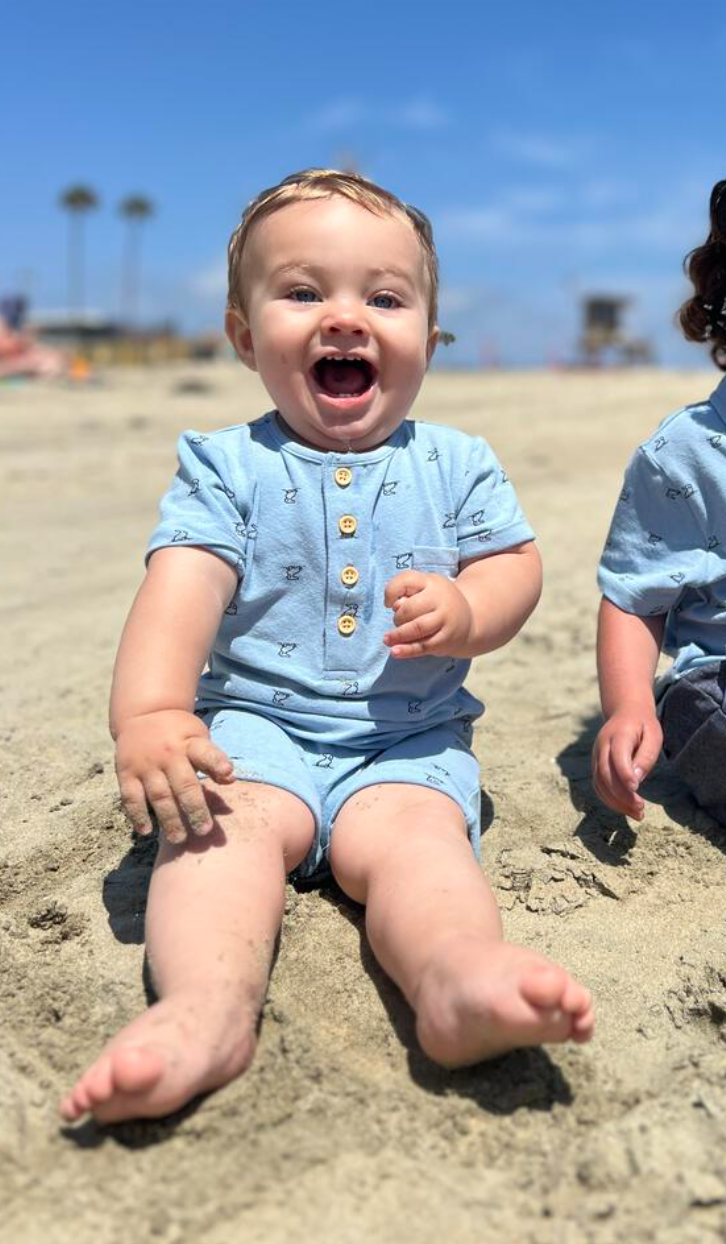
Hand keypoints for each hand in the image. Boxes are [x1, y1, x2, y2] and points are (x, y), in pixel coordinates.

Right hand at [115, 709, 234, 843]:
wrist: (142, 714)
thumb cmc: (179, 732)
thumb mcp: (198, 737)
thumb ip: (212, 759)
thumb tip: (231, 779)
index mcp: (189, 742)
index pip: (205, 753)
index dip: (217, 763)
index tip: (229, 775)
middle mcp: (167, 754)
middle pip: (183, 785)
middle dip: (195, 809)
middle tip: (205, 831)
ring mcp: (145, 764)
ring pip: (158, 796)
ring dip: (169, 820)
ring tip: (179, 839)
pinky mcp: (126, 772)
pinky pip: (131, 797)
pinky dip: (137, 815)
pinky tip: (146, 832)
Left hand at [383, 571, 473, 658]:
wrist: (470, 620)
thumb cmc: (437, 603)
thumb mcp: (425, 589)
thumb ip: (406, 593)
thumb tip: (394, 606)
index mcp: (432, 582)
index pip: (407, 580)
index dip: (391, 591)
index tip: (388, 603)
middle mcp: (440, 598)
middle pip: (410, 608)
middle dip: (398, 617)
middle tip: (397, 622)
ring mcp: (445, 619)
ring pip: (417, 627)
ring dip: (398, 634)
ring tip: (387, 639)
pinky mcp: (446, 639)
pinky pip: (423, 646)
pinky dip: (407, 650)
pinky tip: (395, 651)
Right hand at [591, 709, 662, 820]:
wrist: (624, 712)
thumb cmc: (643, 725)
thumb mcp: (654, 735)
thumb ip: (646, 756)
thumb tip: (636, 779)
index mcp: (618, 734)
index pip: (617, 756)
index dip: (624, 774)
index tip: (636, 790)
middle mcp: (602, 745)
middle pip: (605, 773)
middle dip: (621, 795)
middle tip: (641, 809)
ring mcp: (596, 755)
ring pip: (599, 783)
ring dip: (616, 802)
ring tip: (637, 813)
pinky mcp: (595, 765)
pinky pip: (598, 786)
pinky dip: (610, 800)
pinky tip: (626, 808)